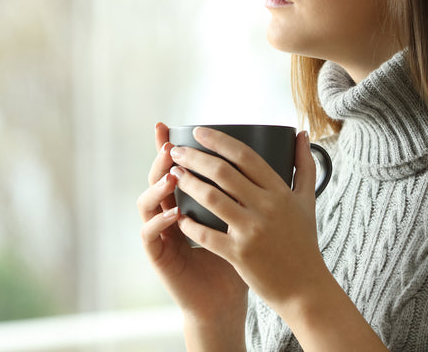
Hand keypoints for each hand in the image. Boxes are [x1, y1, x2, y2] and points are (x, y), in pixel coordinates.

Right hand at [137, 123, 247, 339]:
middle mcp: (169, 211)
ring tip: (173, 176)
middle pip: (156, 178)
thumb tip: (281, 155)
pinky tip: (174, 214)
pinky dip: (160, 222)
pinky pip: (151, 234)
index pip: (176, 167)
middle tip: (171, 146)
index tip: (168, 125)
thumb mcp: (246, 220)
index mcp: (188, 200)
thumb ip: (253, 191)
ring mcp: (161, 233)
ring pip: (146, 202)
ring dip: (158, 187)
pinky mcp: (159, 256)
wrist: (224, 301)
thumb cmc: (237, 259)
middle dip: (161, 160)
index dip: (168, 146)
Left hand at [168, 127, 325, 312]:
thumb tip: (302, 134)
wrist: (305, 289)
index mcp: (280, 192)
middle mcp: (266, 208)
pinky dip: (189, 223)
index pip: (245, 156)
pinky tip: (177, 214)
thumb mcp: (308, 201)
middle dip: (195, 158)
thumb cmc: (303, 243)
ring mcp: (252, 231)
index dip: (218, 141)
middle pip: (223, 173)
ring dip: (188, 183)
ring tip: (173, 174)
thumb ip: (305, 166)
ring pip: (211, 198)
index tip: (198, 132)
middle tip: (177, 151)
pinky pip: (206, 234)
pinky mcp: (239, 254)